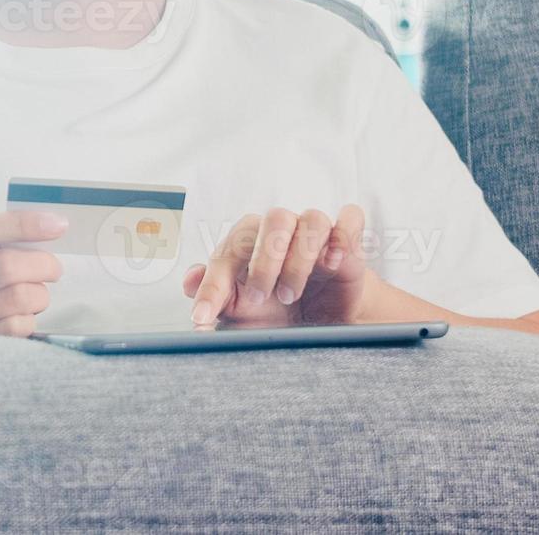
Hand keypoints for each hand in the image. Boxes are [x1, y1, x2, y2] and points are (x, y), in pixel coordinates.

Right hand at [0, 211, 66, 335]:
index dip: (19, 225)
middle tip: (51, 267)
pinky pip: (16, 327)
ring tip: (35, 292)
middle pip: (4, 267)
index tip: (56, 224)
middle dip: (42, 264)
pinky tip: (22, 314)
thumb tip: (49, 227)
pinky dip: (30, 318)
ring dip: (39, 293)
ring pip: (17, 298)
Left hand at [183, 205, 369, 326]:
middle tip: (261, 298)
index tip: (203, 316)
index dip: (213, 284)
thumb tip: (188, 282)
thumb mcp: (241, 312)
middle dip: (265, 261)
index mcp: (249, 243)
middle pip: (274, 220)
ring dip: (301, 257)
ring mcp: (316, 233)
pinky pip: (350, 218)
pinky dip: (343, 235)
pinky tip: (332, 262)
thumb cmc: (276, 309)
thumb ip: (215, 295)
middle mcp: (281, 231)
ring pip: (313, 219)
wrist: (324, 320)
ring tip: (291, 294)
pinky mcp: (347, 241)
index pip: (228, 251)